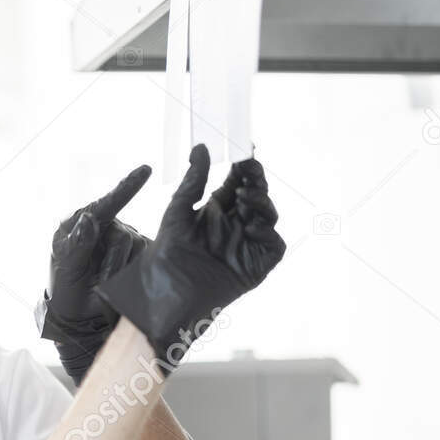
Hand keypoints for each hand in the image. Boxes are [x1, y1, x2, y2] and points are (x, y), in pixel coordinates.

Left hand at [40, 165, 151, 384]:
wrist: (80, 316)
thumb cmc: (67, 292)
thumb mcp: (67, 271)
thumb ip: (77, 245)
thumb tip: (89, 217)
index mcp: (80, 223)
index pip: (105, 204)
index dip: (127, 187)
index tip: (145, 171)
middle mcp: (104, 227)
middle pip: (122, 235)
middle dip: (111, 262)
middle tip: (96, 282)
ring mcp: (124, 239)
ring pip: (134, 248)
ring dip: (118, 270)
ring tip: (104, 284)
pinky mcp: (139, 254)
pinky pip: (145, 258)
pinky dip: (133, 272)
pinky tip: (121, 281)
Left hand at [94, 145, 284, 373]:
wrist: (166, 293)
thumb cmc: (166, 253)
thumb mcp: (178, 211)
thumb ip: (194, 180)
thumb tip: (201, 146)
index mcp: (218, 211)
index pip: (238, 182)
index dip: (244, 166)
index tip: (245, 150)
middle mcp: (236, 226)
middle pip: (256, 196)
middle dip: (255, 180)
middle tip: (248, 168)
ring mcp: (248, 246)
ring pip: (268, 216)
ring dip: (260, 202)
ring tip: (242, 196)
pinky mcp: (257, 267)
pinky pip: (274, 244)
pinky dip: (267, 231)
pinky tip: (250, 224)